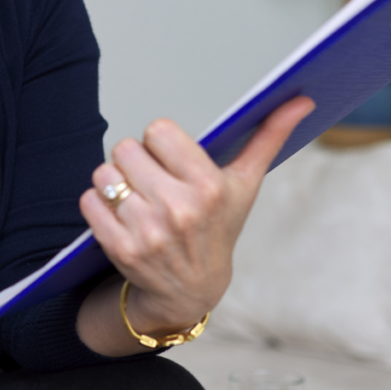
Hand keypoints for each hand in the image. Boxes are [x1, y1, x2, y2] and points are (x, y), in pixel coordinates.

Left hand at [79, 96, 315, 335]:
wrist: (192, 291)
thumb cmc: (218, 227)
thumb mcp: (244, 184)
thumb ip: (269, 136)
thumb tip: (302, 98)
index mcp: (208, 187)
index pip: (158, 130)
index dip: (160, 143)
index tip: (171, 161)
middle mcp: (178, 209)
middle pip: (126, 148)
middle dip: (136, 162)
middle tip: (153, 183)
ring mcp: (147, 232)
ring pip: (105, 173)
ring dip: (115, 183)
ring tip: (137, 200)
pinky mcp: (120, 249)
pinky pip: (89, 200)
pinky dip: (98, 204)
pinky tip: (120, 217)